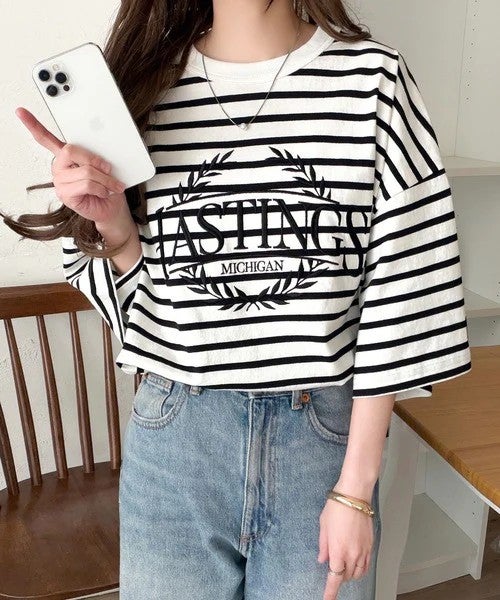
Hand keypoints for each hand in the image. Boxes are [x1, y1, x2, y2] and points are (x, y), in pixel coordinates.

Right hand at [14, 106, 127, 225]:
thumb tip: (100, 154)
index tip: (21, 112)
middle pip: (71, 151)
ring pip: (85, 171)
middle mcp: (59, 167)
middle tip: (108, 170)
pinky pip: (86, 184)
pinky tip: (104, 192)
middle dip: (95, 161)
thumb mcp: (105, 167)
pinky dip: (101, 188)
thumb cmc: (107, 186)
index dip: (33, 124)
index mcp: (66, 156)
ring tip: (113, 185)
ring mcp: (60, 181)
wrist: (112, 207)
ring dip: (105, 179)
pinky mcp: (65, 195)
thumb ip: (97, 156)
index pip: (46, 138)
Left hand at [318, 495, 374, 599]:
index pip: (334, 578)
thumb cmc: (337, 506)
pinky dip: (361, 568)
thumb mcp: (323, 525)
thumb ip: (323, 545)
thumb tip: (323, 559)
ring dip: (350, 574)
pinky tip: (356, 564)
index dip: (330, 592)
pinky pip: (367, 564)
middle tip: (333, 570)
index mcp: (338, 550)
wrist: (355, 495)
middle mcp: (352, 554)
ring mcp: (363, 550)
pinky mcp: (371, 545)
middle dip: (340, 578)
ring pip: (358, 573)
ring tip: (344, 567)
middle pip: (347, 576)